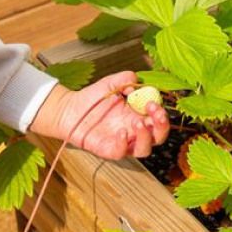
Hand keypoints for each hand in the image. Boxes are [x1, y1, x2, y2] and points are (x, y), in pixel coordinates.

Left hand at [31, 71, 169, 159]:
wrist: (70, 108)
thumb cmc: (93, 98)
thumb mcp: (111, 83)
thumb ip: (125, 79)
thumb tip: (137, 84)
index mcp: (138, 116)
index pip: (158, 120)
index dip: (161, 113)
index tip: (153, 102)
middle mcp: (133, 131)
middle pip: (157, 137)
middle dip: (161, 126)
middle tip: (155, 113)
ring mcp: (122, 142)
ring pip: (143, 150)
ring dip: (146, 137)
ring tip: (138, 124)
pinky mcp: (108, 150)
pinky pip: (121, 153)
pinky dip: (123, 144)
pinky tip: (121, 132)